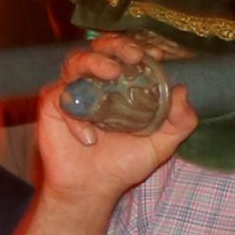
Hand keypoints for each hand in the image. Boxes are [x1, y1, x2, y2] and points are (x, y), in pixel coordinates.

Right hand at [33, 36, 196, 208]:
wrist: (91, 190)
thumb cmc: (122, 165)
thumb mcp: (159, 146)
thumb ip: (179, 122)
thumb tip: (182, 91)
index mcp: (120, 86)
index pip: (127, 55)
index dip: (140, 47)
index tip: (156, 54)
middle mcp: (95, 83)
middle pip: (100, 48)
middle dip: (117, 45)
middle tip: (133, 55)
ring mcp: (73, 92)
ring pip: (76, 61)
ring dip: (94, 61)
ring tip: (111, 72)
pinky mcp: (52, 106)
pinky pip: (61, 97)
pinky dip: (76, 116)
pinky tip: (89, 137)